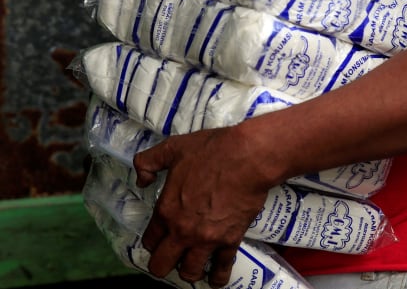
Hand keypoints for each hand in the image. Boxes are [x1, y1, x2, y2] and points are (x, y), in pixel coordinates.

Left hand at [133, 127, 272, 287]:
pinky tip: (215, 279)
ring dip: (189, 271)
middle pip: (162, 265)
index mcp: (166, 210)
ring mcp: (206, 239)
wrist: (247, 158)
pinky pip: (221, 269)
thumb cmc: (211, 151)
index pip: (150, 240)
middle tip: (171, 257)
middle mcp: (182, 231)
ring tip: (193, 266)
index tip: (159, 239)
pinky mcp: (230, 241)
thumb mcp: (173, 148)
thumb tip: (142, 179)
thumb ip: (149, 162)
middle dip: (163, 264)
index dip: (152, 242)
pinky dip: (217, 277)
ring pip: (189, 272)